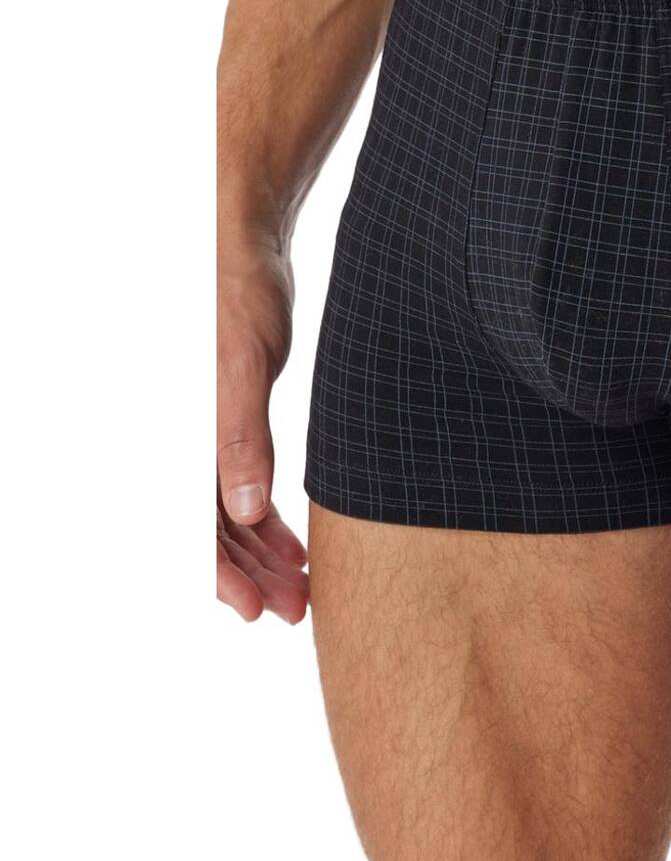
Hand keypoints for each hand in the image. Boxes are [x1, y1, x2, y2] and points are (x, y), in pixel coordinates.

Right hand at [217, 244, 307, 622]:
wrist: (247, 251)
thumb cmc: (239, 296)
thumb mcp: (244, 365)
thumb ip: (240, 436)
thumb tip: (245, 511)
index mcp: (177, 435)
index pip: (189, 525)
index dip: (223, 574)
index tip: (257, 610)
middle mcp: (183, 443)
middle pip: (210, 531)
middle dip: (252, 575)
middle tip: (297, 610)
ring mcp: (203, 437)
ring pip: (228, 516)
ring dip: (263, 556)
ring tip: (304, 589)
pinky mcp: (228, 425)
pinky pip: (240, 488)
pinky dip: (267, 521)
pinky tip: (296, 547)